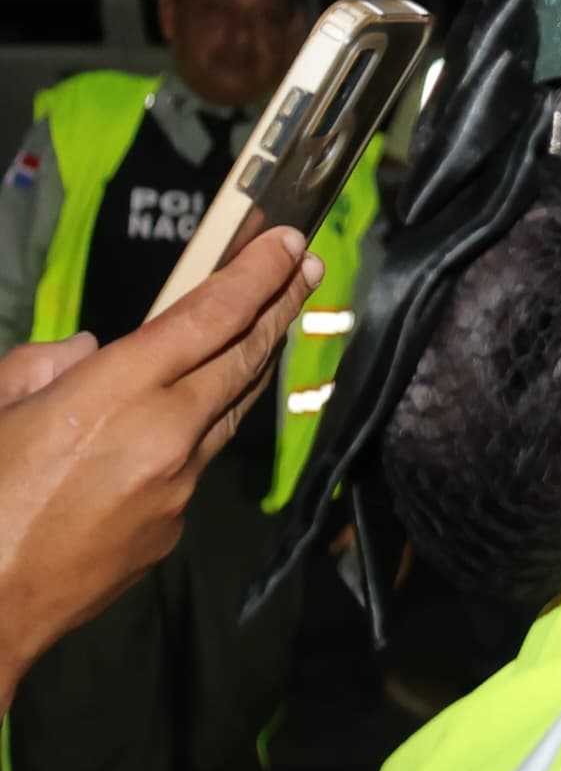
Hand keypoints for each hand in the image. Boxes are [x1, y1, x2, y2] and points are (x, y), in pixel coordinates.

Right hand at [0, 229, 314, 692]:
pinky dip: (202, 427)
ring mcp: (179, 486)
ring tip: (269, 325)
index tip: (290, 243)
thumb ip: (42, 366)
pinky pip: (197, 462)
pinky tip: (195, 415)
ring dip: (252, 365)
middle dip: (279, 307)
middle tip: (308, 268)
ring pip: (229, 411)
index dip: (256, 275)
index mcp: (116, 393)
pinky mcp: (173, 527)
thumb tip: (90, 350)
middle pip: (243, 360)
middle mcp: (166, 435)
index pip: (209, 318)